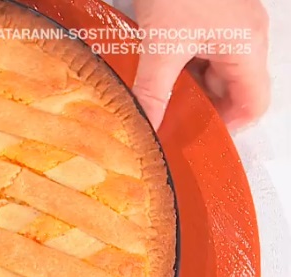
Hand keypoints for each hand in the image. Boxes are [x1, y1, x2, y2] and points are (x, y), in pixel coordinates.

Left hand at [132, 0, 269, 130]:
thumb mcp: (161, 48)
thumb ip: (152, 92)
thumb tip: (146, 126)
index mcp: (247, 47)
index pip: (252, 104)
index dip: (227, 126)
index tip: (196, 138)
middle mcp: (246, 37)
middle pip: (231, 89)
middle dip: (200, 107)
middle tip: (169, 123)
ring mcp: (230, 26)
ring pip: (214, 70)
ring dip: (188, 87)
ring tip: (158, 101)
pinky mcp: (211, 16)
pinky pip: (203, 52)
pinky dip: (183, 66)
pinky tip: (158, 74)